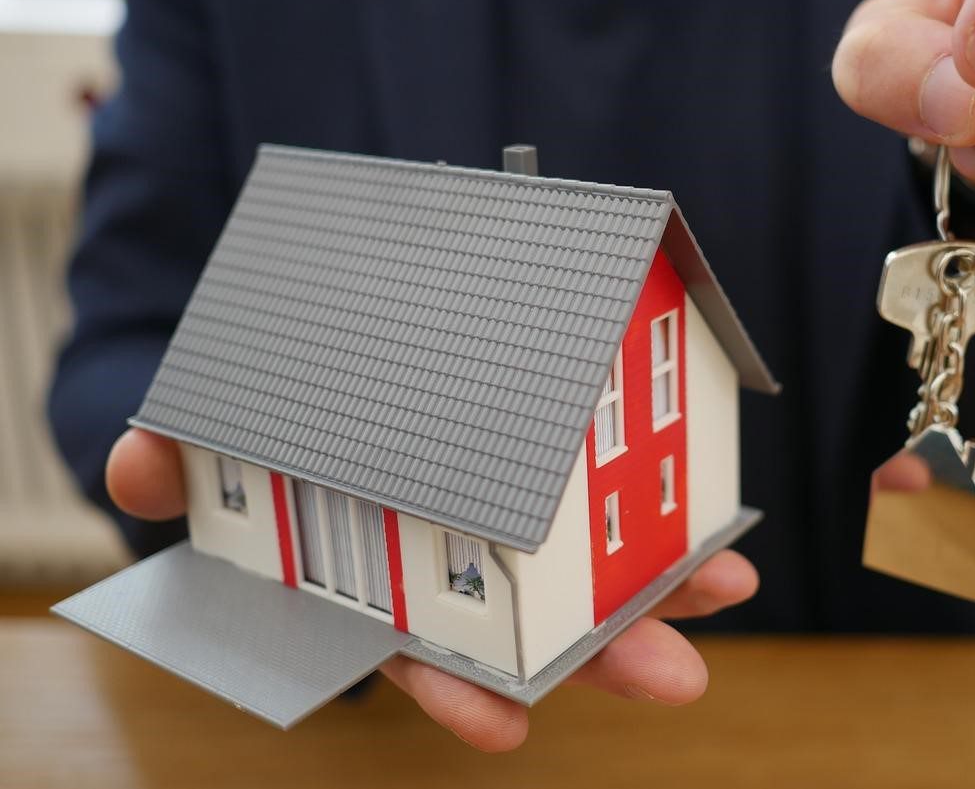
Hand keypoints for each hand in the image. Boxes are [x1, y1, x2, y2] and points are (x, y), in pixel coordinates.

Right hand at [106, 428, 758, 750]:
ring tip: (729, 581)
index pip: (420, 654)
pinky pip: (614, 492)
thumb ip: (178, 457)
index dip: (461, 694)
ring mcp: (515, 517)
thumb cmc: (284, 420)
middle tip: (675, 674)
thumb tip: (135, 467)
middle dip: (605, 655)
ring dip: (662, 583)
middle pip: (536, 628)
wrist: (333, 360)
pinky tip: (712, 513)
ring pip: (593, 567)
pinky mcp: (557, 458)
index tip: (508, 726)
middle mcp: (458, 562)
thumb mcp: (222, 434)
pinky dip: (661, 508)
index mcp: (383, 576)